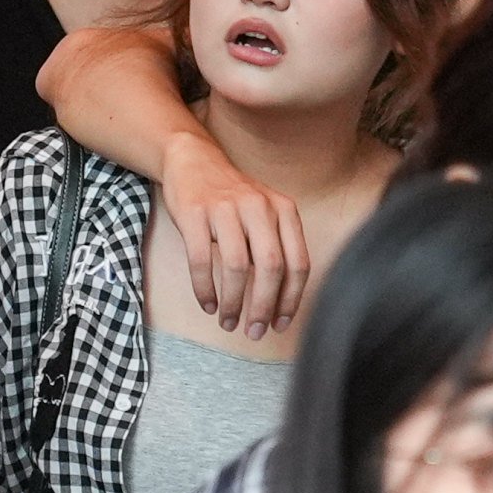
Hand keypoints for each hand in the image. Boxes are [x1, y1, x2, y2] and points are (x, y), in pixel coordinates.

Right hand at [161, 131, 311, 338]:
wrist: (194, 160)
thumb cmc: (233, 199)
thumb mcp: (265, 214)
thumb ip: (276, 249)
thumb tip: (278, 305)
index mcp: (284, 210)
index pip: (298, 262)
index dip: (291, 299)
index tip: (280, 324)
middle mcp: (260, 207)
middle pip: (271, 267)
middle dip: (264, 306)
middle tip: (254, 331)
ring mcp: (226, 208)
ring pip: (237, 266)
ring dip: (233, 302)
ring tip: (228, 321)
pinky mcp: (195, 212)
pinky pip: (201, 259)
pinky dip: (205, 288)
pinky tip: (207, 304)